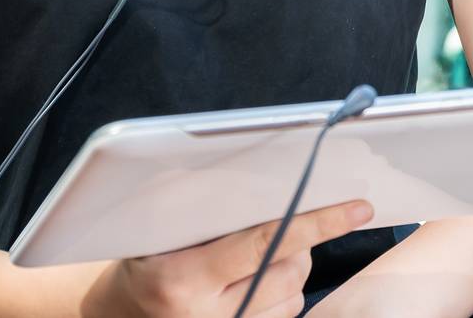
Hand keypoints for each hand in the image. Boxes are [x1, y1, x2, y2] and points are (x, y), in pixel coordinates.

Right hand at [80, 198, 372, 316]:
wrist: (112, 315)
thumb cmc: (139, 259)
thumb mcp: (158, 227)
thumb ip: (204, 204)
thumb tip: (267, 170)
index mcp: (183, 279)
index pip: (266, 243)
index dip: (317, 222)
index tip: (360, 208)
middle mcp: (206, 316)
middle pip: (288, 270)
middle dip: (300, 241)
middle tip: (286, 218)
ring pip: (293, 296)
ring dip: (293, 267)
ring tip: (262, 252)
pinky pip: (285, 315)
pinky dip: (285, 292)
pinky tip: (259, 279)